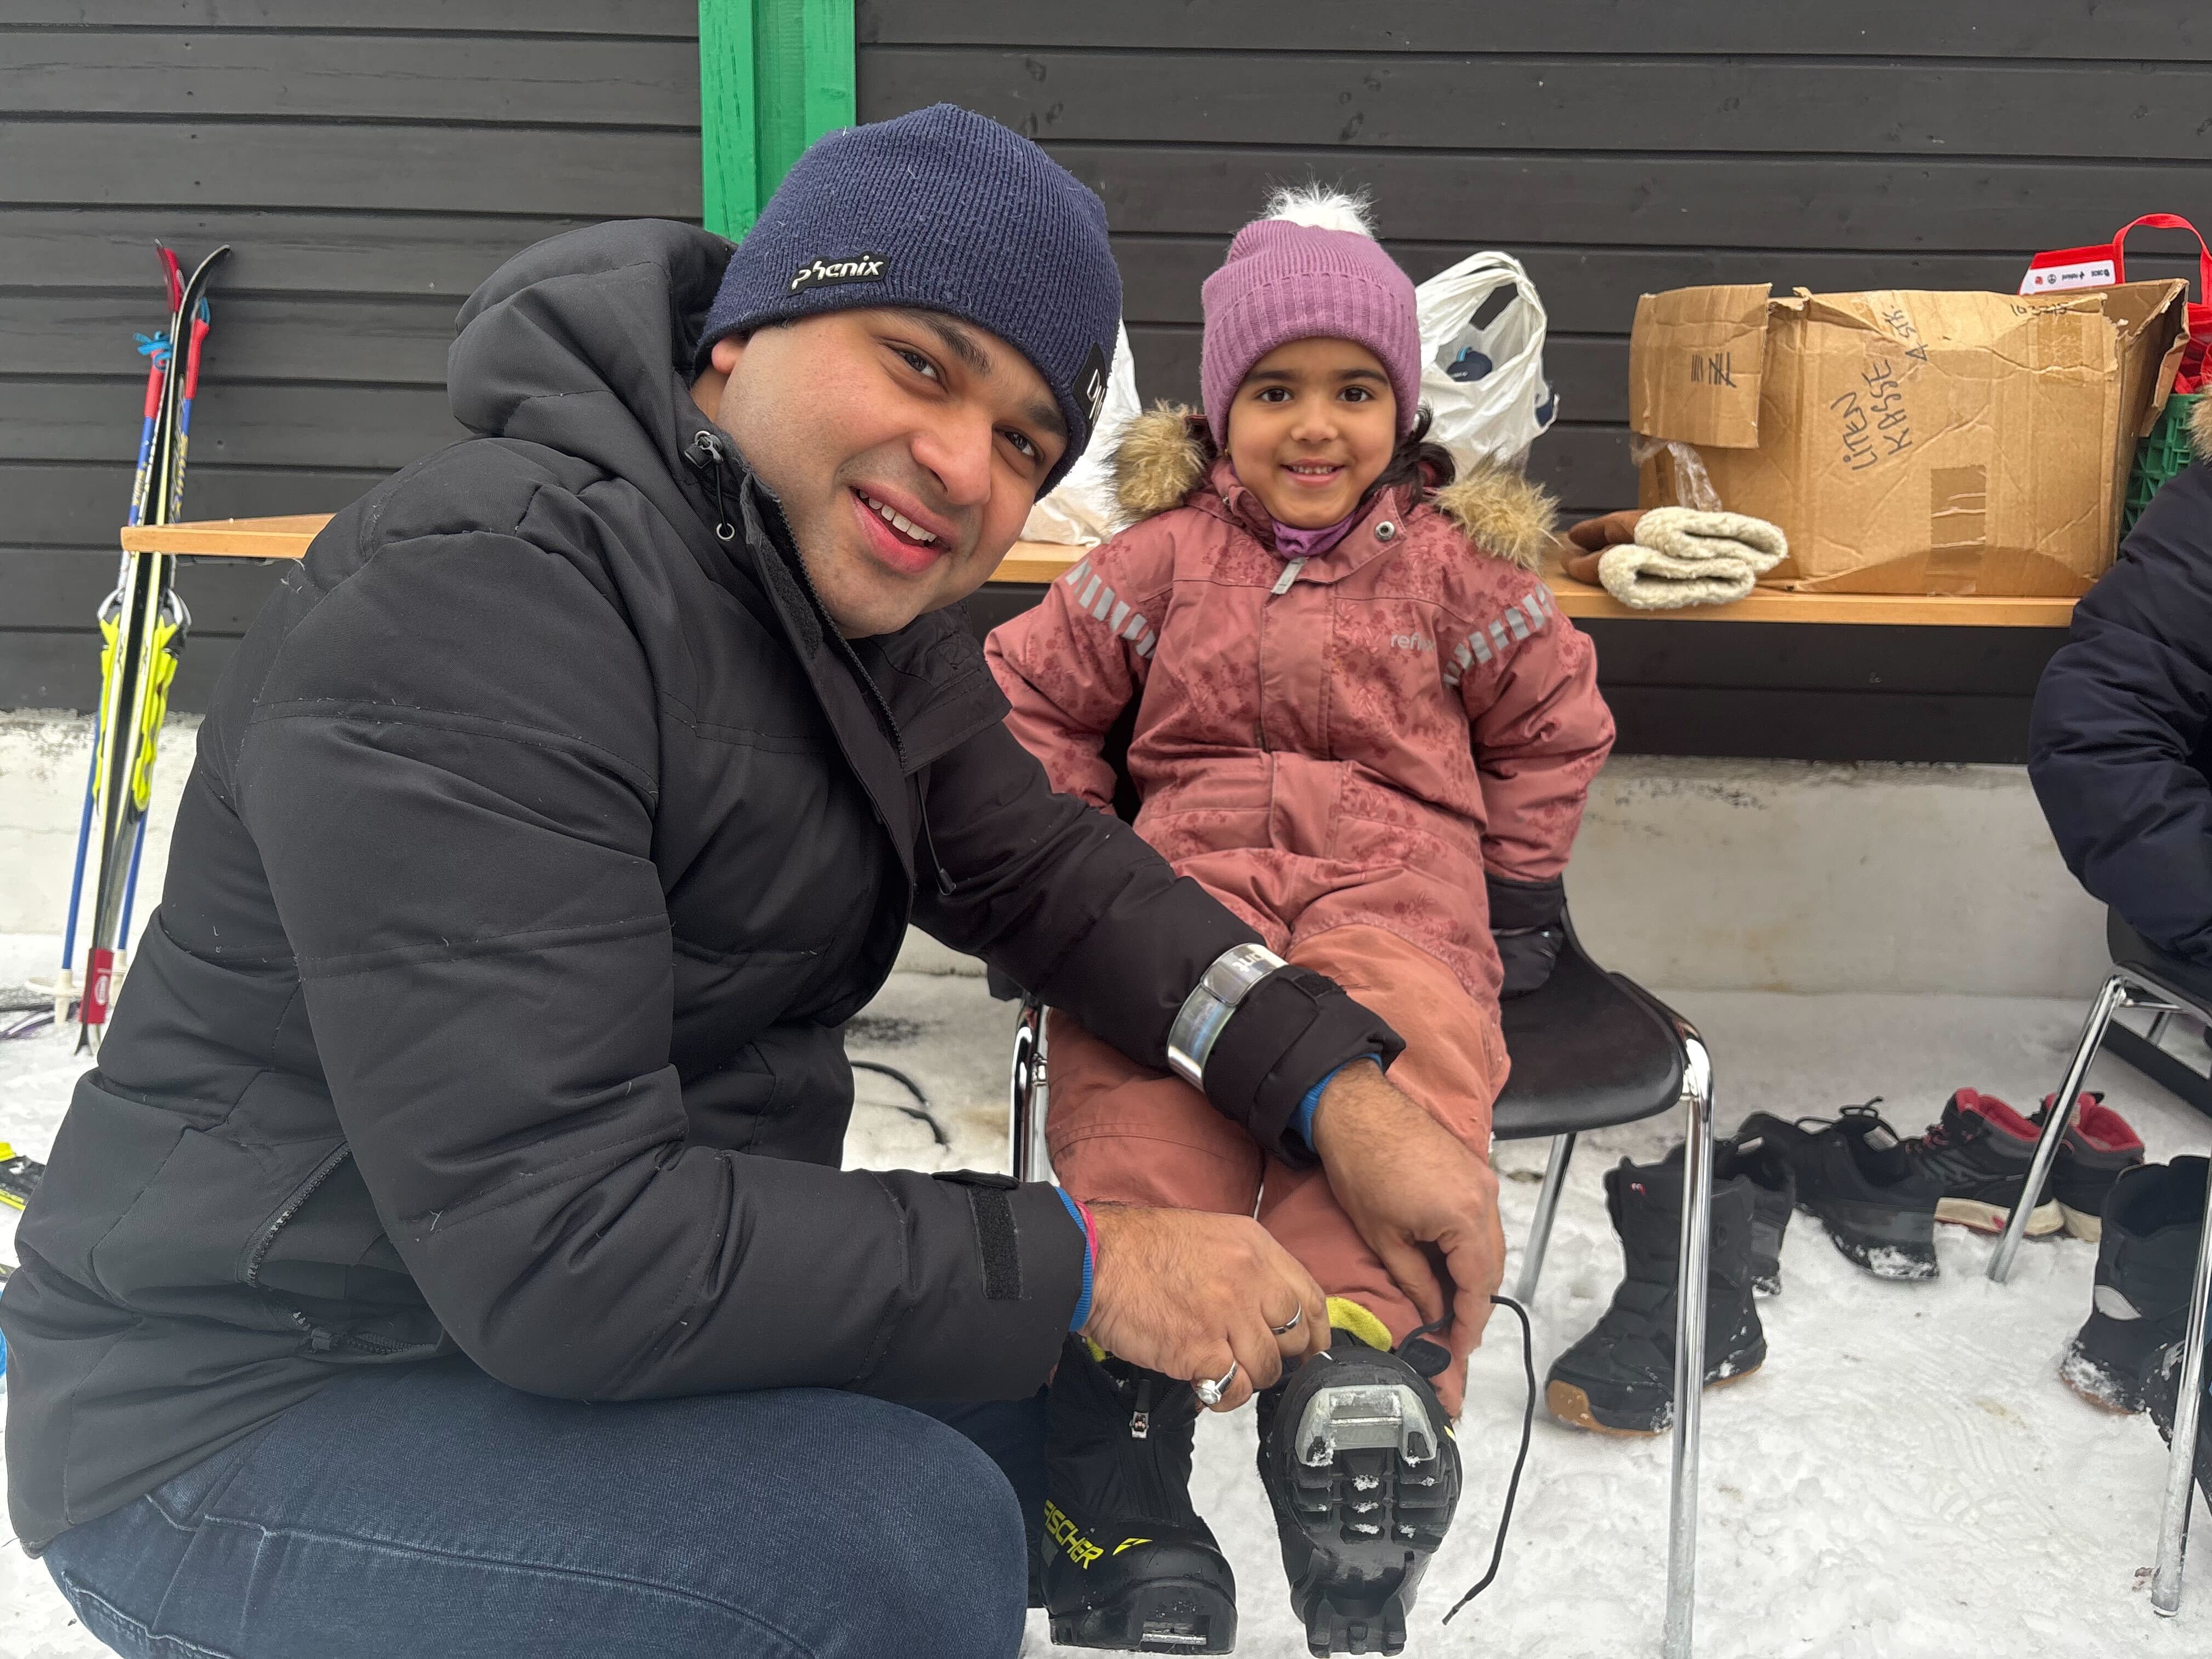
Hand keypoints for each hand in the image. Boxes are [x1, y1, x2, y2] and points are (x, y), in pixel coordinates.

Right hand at [1079, 1204, 1327, 1410]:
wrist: (1094, 1259)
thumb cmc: (1139, 1248)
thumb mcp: (1209, 1234)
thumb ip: (1246, 1265)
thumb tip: (1270, 1304)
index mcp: (1254, 1246)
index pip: (1311, 1297)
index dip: (1316, 1330)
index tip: (1310, 1347)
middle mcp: (1250, 1278)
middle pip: (1296, 1336)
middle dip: (1282, 1356)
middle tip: (1257, 1361)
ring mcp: (1228, 1316)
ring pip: (1268, 1368)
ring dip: (1247, 1377)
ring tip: (1220, 1370)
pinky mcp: (1201, 1351)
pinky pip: (1234, 1390)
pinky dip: (1222, 1396)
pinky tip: (1202, 1385)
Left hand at [1310, 1062, 1504, 1363]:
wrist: (1356, 1109)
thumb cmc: (1362, 1168)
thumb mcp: (1384, 1239)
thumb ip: (1416, 1283)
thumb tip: (1433, 1315)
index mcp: (1465, 1218)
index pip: (1478, 1286)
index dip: (1469, 1324)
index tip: (1458, 1351)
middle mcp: (1485, 1199)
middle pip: (1491, 1268)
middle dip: (1474, 1305)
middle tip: (1454, 1337)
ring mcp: (1483, 1182)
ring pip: (1489, 1246)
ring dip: (1473, 1278)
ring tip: (1451, 1308)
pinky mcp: (1474, 1171)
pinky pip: (1482, 1222)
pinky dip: (1469, 1249)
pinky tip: (1450, 1267)